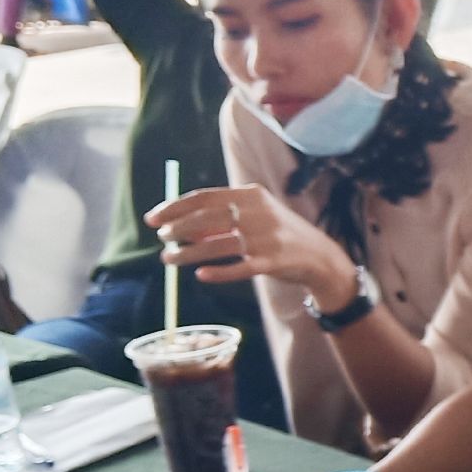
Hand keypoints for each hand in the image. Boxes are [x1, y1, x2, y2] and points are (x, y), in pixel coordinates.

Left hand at [147, 185, 356, 303]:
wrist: (318, 255)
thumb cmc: (277, 233)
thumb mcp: (254, 215)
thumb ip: (222, 217)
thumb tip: (182, 226)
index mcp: (251, 195)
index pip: (204, 197)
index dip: (174, 207)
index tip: (153, 218)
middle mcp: (258, 213)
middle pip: (208, 218)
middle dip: (178, 229)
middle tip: (161, 239)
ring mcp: (266, 238)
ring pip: (218, 245)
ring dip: (188, 254)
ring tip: (169, 260)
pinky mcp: (272, 262)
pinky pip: (239, 268)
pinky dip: (218, 272)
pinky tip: (201, 275)